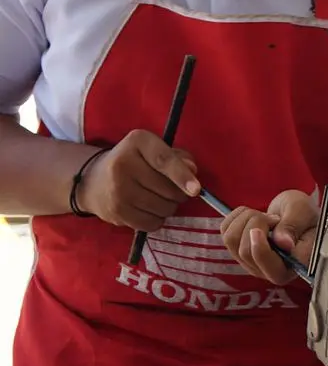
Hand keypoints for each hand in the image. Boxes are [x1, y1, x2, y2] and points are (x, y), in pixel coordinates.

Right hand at [77, 130, 200, 231]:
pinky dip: (158, 219)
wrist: (93, 181)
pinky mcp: (116, 213)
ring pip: (163, 208)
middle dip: (180, 193)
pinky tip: (149, 209)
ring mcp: (117, 191)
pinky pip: (152, 223)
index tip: (197, 189)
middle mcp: (122, 164)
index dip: (182, 176)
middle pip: (168, 189)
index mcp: (137, 142)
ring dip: (170, 206)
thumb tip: (192, 170)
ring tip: (159, 197)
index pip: (164, 160)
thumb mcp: (154, 150)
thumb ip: (177, 157)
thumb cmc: (134, 162)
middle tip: (175, 189)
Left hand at [219, 189, 317, 285]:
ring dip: (246, 218)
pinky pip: (225, 230)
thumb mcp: (306, 213)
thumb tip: (284, 244)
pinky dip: (237, 216)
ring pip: (231, 240)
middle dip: (256, 223)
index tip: (265, 226)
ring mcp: (250, 262)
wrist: (294, 213)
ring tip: (265, 216)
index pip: (272, 270)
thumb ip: (294, 227)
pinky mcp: (236, 250)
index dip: (262, 250)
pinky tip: (253, 215)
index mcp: (293, 267)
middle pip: (245, 251)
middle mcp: (269, 271)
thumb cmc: (305, 215)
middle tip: (275, 217)